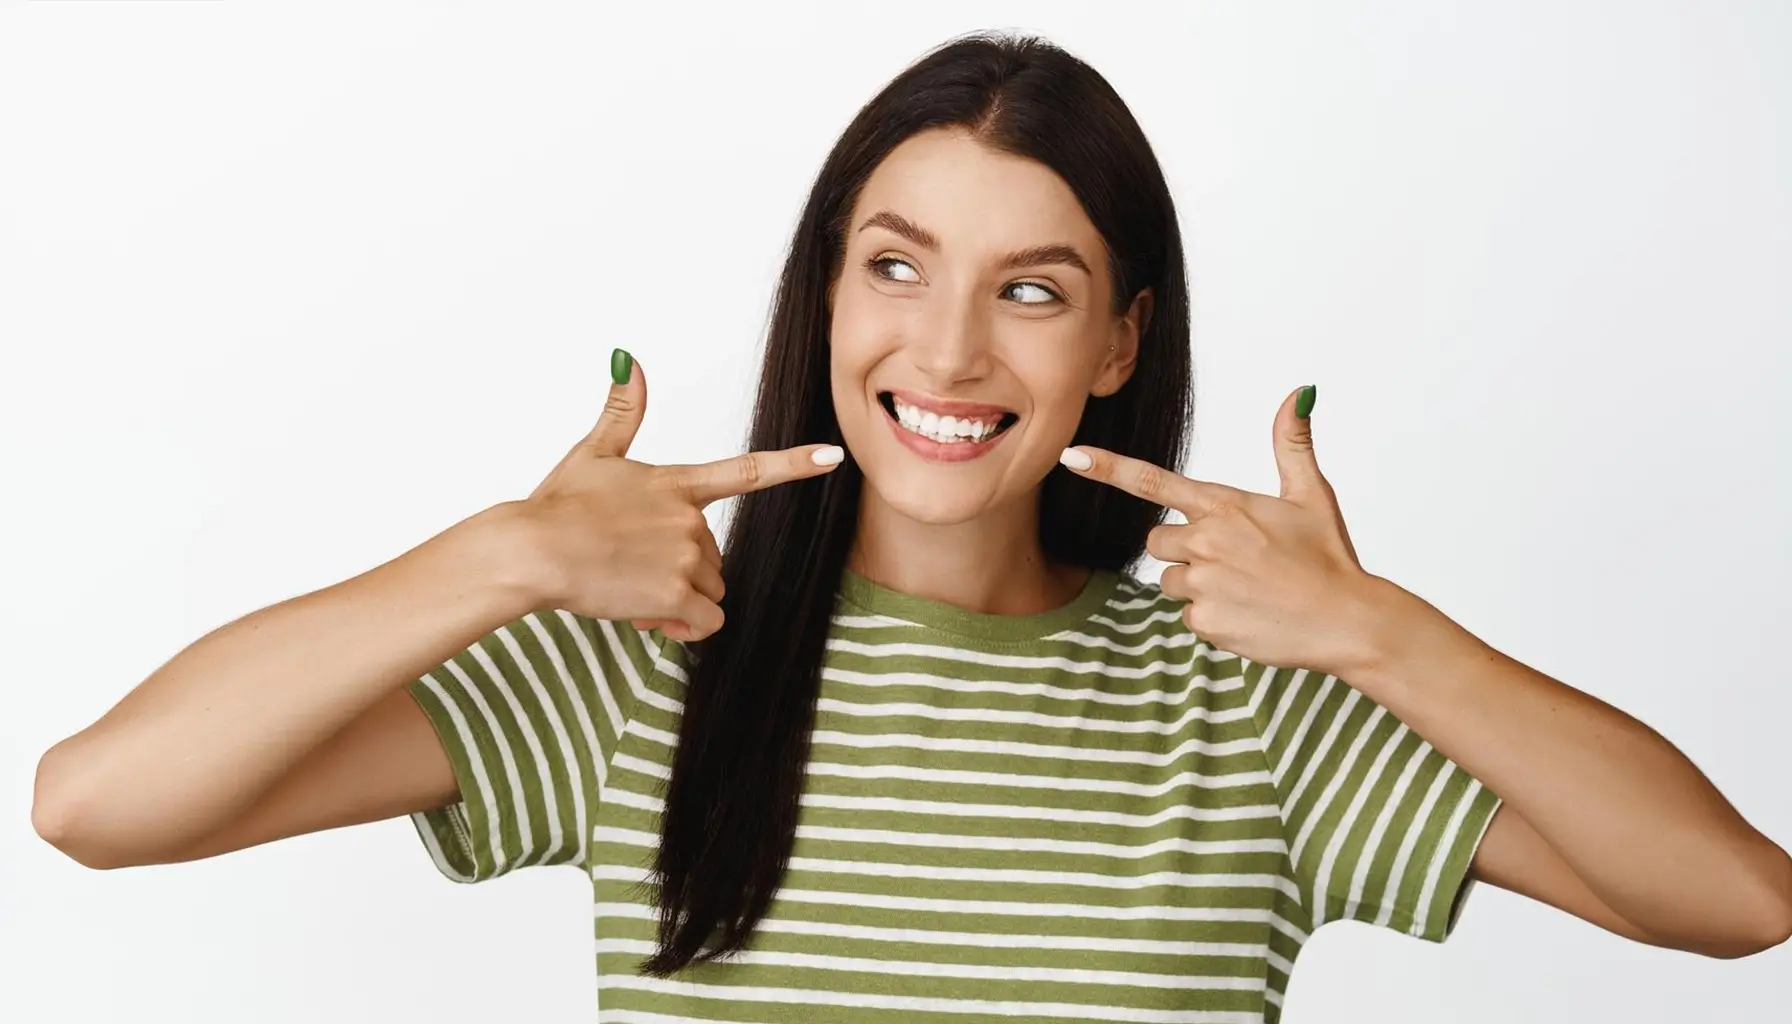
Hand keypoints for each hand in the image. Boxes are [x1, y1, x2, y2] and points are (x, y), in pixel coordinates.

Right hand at [514, 352, 844, 641]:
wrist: (533, 551)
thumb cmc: (556, 508)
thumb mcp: (592, 454)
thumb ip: (620, 412)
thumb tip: (628, 360)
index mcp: (676, 484)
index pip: (749, 472)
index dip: (795, 463)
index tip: (832, 456)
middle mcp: (689, 519)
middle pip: (715, 556)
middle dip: (683, 570)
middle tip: (632, 567)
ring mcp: (685, 556)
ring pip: (710, 591)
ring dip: (679, 600)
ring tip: (630, 586)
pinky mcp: (675, 594)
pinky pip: (705, 622)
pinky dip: (682, 625)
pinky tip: (645, 613)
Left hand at [1060, 385, 1377, 676]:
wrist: (1348, 621)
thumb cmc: (1329, 557)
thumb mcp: (1311, 495)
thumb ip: (1291, 444)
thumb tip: (1299, 392)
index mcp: (1224, 505)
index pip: (1152, 481)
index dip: (1107, 467)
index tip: (1071, 456)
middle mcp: (1207, 542)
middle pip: (1157, 540)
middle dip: (1184, 549)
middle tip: (1234, 558)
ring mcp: (1204, 584)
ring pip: (1171, 581)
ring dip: (1198, 585)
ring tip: (1246, 587)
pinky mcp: (1206, 622)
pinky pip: (1189, 617)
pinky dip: (1213, 617)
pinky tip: (1248, 614)